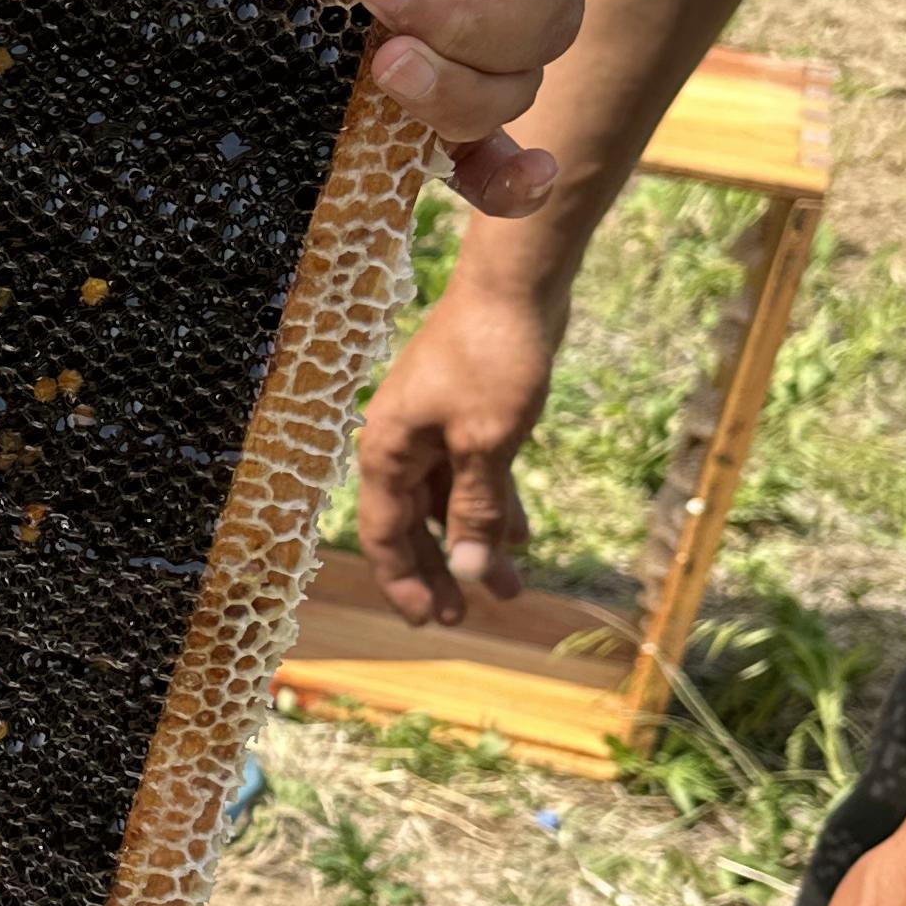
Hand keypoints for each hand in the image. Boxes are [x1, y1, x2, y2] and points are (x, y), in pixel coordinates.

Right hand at [355, 276, 562, 621]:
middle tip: (464, 618)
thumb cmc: (492, 359)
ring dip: (476, 542)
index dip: (405, 581)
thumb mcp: (487, 444)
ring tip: (508, 586)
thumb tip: (469, 572)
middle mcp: (403, 444)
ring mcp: (435, 428)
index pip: (385, 534)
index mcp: (390, 452)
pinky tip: (520, 535)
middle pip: (414, 525)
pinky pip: (472, 475)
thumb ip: (476, 510)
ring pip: (449, 502)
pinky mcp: (468, 414)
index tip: (431, 622)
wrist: (514, 284)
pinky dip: (492, 505)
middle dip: (442, 571)